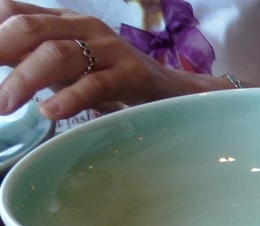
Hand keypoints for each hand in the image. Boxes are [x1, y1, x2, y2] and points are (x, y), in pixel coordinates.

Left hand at [0, 1, 227, 120]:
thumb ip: (32, 63)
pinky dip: (69, 98)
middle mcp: (83, 26)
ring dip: (24, 80)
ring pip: (57, 54)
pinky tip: (50, 111)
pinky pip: (95, 83)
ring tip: (5, 104)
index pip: (12, 12)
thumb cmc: (113, 82)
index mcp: (62, 20)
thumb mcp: (68, 67)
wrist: (174, 93)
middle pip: (29, 29)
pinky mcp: (132, 74)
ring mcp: (109, 48)